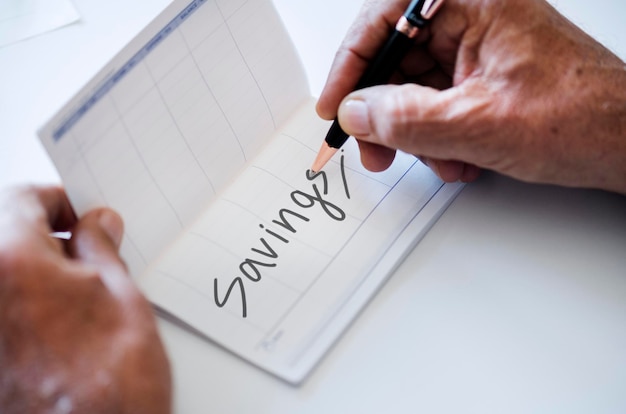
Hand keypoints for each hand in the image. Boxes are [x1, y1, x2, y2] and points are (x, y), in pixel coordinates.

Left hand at [0, 186, 170, 412]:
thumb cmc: (112, 383)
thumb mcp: (123, 297)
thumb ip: (101, 248)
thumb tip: (96, 224)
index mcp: (10, 262)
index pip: (21, 200)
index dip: (57, 201)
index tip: (79, 217)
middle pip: (4, 236)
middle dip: (45, 238)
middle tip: (86, 256)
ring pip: (4, 276)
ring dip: (34, 273)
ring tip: (79, 297)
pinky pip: (3, 309)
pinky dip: (24, 305)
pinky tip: (59, 326)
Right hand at [317, 0, 625, 192]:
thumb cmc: (581, 117)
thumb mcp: (474, 124)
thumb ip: (402, 119)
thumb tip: (355, 112)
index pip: (384, 19)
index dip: (351, 65)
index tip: (334, 104)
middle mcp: (473, 14)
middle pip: (396, 58)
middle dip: (383, 112)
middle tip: (373, 147)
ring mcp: (479, 45)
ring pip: (414, 86)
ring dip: (414, 133)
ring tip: (435, 160)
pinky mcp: (483, 73)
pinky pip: (438, 101)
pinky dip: (436, 135)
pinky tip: (456, 158)